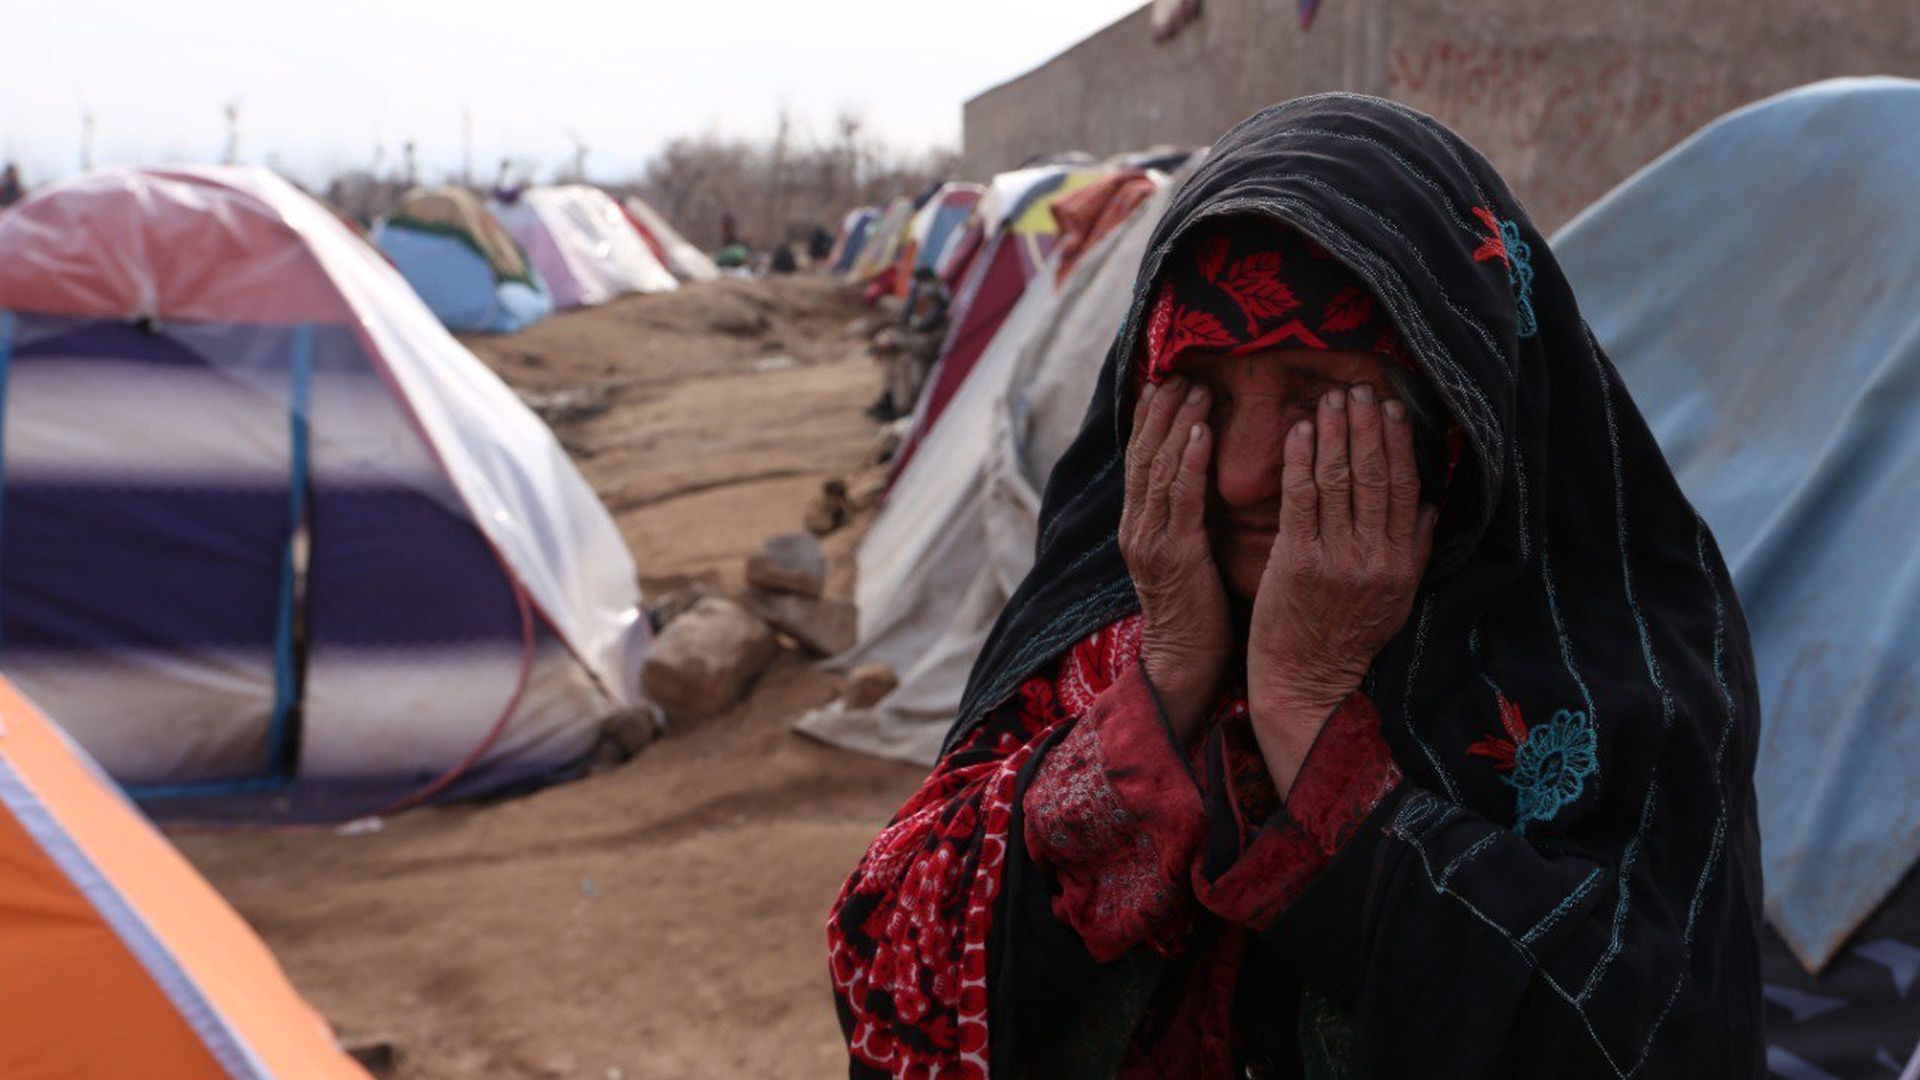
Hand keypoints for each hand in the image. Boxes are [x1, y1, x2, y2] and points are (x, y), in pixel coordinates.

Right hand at [1120, 375, 1232, 742]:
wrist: (1184, 663)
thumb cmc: (1198, 612)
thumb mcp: (1188, 554)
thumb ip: (1189, 516)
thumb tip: (1206, 477)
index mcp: (1139, 526)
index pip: (1140, 459)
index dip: (1151, 418)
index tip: (1167, 382)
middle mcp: (1137, 527)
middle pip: (1144, 454)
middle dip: (1163, 411)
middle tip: (1184, 374)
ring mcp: (1150, 540)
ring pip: (1159, 468)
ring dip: (1178, 424)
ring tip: (1197, 389)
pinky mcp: (1174, 556)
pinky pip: (1181, 500)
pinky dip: (1189, 461)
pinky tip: (1202, 433)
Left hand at [1249, 384, 1437, 796]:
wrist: (1305, 683)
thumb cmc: (1348, 639)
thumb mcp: (1396, 599)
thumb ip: (1415, 550)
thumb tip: (1432, 505)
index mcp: (1401, 564)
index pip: (1406, 490)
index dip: (1399, 444)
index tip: (1392, 408)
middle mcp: (1373, 557)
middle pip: (1374, 476)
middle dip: (1365, 426)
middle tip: (1358, 387)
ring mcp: (1334, 558)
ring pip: (1338, 480)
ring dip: (1333, 432)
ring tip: (1329, 398)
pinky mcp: (1294, 561)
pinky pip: (1300, 497)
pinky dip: (1300, 460)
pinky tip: (1299, 430)